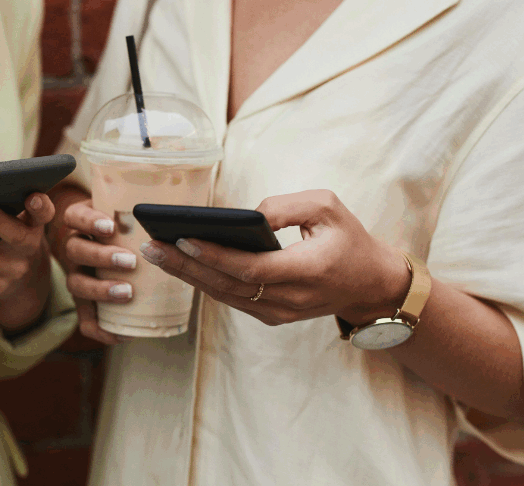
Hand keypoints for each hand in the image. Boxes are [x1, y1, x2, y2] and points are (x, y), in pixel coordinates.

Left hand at [0, 192, 54, 331]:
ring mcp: (11, 271)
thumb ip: (7, 206)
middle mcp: (28, 250)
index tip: (31, 195)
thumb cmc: (14, 237)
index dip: (39, 205)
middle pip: (14, 235)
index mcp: (35, 226)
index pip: (43, 214)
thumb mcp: (20, 222)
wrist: (26, 280)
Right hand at [47, 184, 136, 344]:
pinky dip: (101, 328)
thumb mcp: (126, 213)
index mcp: (82, 222)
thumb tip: (187, 210)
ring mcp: (76, 276)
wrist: (104, 247)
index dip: (89, 221)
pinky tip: (122, 333)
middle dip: (102, 256)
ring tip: (127, 292)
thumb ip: (145, 212)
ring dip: (100, 290)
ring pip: (75, 284)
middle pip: (75, 250)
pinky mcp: (83, 303)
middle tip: (130, 261)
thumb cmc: (124, 227)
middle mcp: (74, 248)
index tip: (110, 226)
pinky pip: (85, 320)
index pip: (75, 216)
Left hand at [137, 190, 410, 325]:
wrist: (371, 285)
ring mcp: (280, 313)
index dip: (214, 255)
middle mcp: (290, 299)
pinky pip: (231, 299)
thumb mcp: (328, 207)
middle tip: (152, 247)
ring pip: (225, 296)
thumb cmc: (348, 239)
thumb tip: (248, 215)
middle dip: (186, 266)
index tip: (182, 239)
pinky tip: (180, 265)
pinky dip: (204, 282)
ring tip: (156, 253)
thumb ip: (287, 206)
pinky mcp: (272, 316)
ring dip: (188, 275)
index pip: (250, 268)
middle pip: (228, 285)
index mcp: (307, 271)